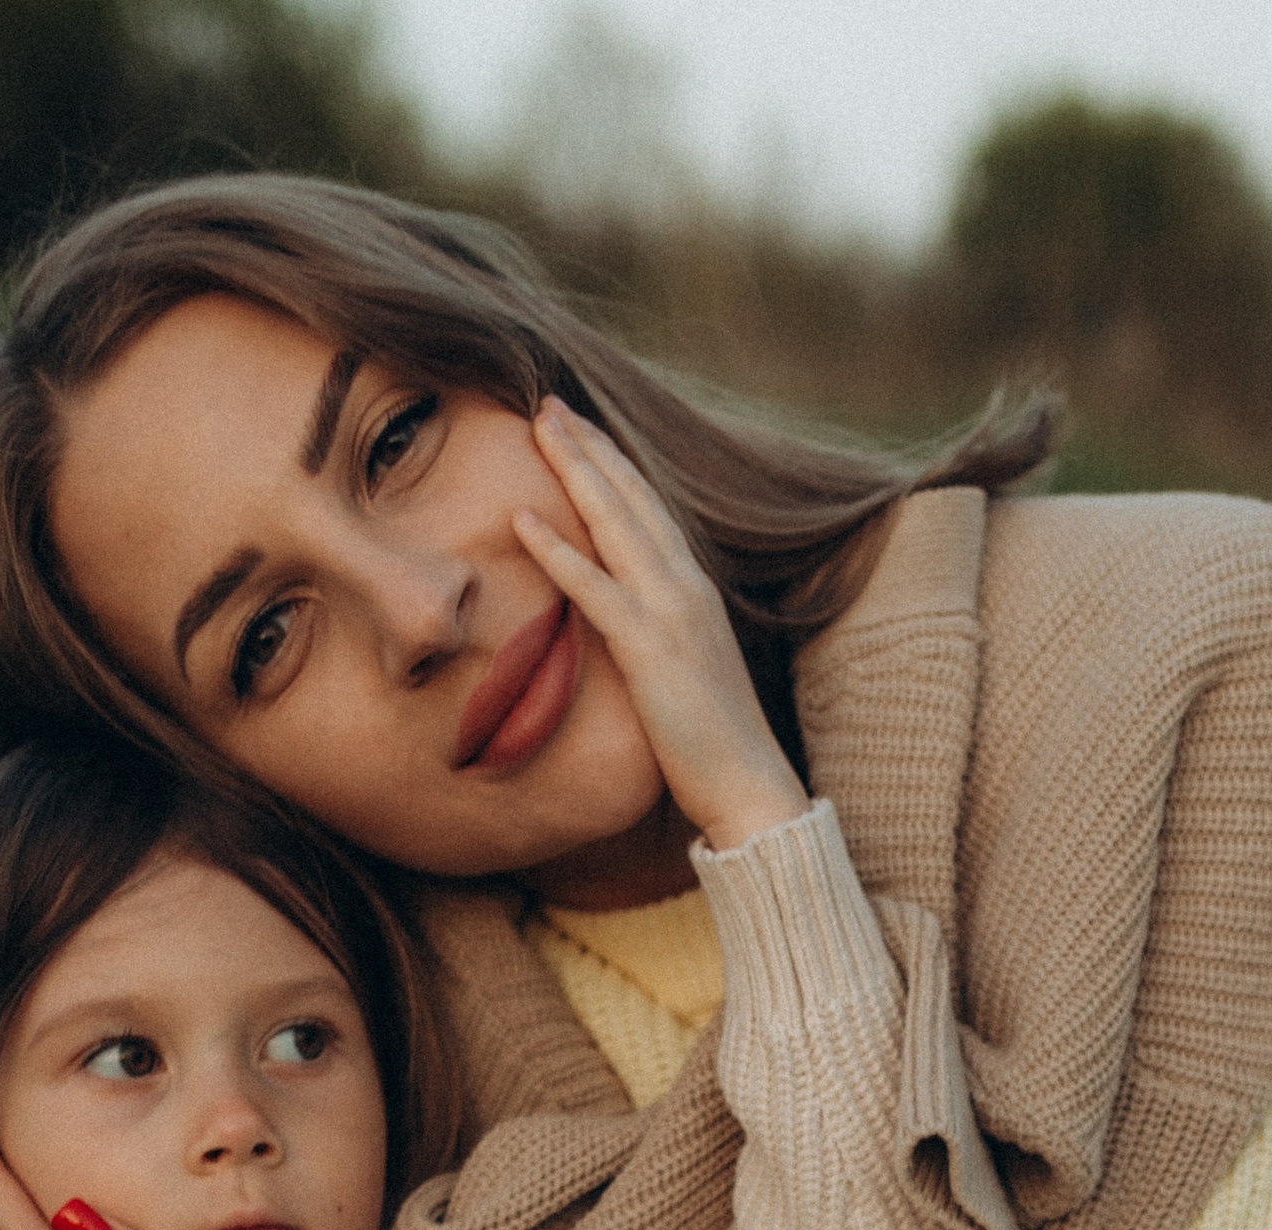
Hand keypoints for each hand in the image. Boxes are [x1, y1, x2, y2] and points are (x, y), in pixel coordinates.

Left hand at [517, 402, 809, 854]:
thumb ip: (661, 634)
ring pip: (613, 523)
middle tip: (548, 402)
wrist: (750, 786)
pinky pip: (593, 589)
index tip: (579, 428)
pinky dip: (556, 551)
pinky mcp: (649, 650)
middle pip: (631, 496)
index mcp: (694, 589)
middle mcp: (685, 586)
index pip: (649, 507)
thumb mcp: (688, 670)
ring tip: (536, 427)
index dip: (612, 462)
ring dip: (573, 469)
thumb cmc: (716, 742)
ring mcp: (669, 613)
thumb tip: (631, 625)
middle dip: (590, 445)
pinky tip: (521, 519)